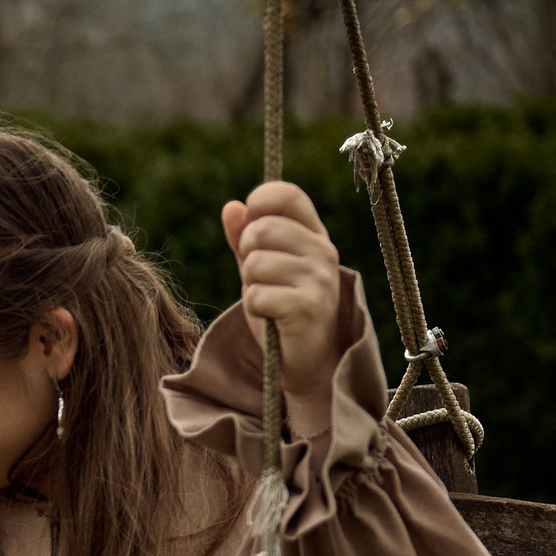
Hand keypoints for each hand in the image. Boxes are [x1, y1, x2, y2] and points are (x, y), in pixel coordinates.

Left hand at [221, 181, 343, 422]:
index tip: (249, 228)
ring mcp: (319, 278)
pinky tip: (270, 317)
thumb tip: (232, 207)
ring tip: (269, 299)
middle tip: (260, 278)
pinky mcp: (307, 307)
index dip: (259, 203)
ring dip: (250, 286)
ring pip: (255, 263)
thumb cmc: (281, 308)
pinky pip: (256, 295)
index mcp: (314, 234)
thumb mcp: (262, 268)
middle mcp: (323, 251)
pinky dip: (253, 308)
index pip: (287, 195)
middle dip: (246, 255)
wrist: (306, 360)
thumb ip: (245, 237)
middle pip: (261, 229)